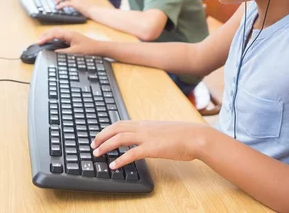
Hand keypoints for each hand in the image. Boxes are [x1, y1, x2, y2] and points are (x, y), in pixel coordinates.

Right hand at [38, 27, 100, 54]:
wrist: (99, 48)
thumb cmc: (89, 49)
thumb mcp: (75, 52)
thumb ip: (63, 52)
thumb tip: (53, 53)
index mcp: (69, 34)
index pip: (54, 34)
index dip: (45, 38)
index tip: (39, 42)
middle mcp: (69, 33)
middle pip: (54, 31)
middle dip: (45, 35)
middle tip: (38, 41)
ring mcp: (70, 35)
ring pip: (57, 33)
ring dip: (49, 36)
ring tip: (43, 40)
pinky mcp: (72, 38)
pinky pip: (60, 36)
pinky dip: (54, 38)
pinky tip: (52, 42)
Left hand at [54, 0, 92, 16]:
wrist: (94, 10)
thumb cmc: (88, 9)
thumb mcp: (80, 4)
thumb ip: (74, 3)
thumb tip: (68, 6)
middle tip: (54, 1)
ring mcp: (75, 0)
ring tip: (55, 4)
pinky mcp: (75, 4)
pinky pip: (66, 3)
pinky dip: (60, 5)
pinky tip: (58, 8)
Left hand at [91, 121, 207, 169]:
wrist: (195, 136)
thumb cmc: (182, 135)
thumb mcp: (162, 131)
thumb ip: (151, 133)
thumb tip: (144, 140)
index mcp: (145, 123)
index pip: (121, 123)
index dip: (108, 129)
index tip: (100, 135)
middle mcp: (143, 127)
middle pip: (116, 128)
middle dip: (101, 136)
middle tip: (93, 144)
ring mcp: (146, 137)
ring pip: (119, 138)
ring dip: (105, 146)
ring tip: (97, 153)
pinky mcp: (152, 148)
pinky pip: (131, 154)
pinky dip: (120, 160)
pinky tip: (114, 165)